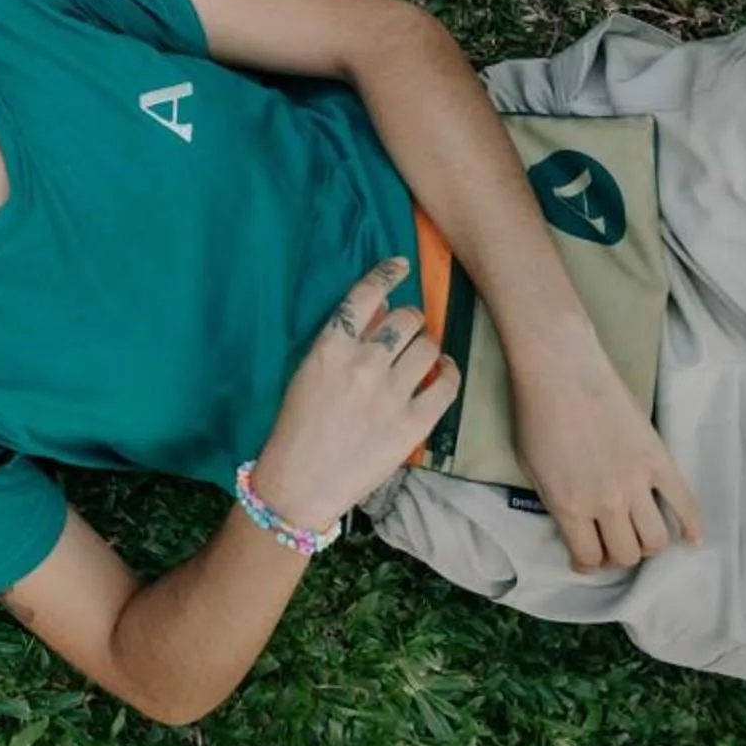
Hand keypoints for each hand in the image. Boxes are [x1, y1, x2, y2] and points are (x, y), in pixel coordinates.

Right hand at [251, 258, 462, 530]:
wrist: (302, 480)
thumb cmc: (296, 423)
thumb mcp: (308, 371)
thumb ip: (341, 341)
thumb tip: (378, 312)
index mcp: (330, 347)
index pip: (365, 295)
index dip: (387, 274)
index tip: (401, 265)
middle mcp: (364, 363)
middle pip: (406, 319)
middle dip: (410, 319)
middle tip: (407, 330)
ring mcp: (392, 393)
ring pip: (429, 346)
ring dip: (427, 344)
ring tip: (421, 354)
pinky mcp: (414, 423)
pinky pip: (447, 385)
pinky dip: (449, 372)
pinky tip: (443, 371)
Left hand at [509, 332, 702, 570]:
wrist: (561, 370)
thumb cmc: (534, 413)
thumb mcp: (529, 466)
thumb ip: (553, 500)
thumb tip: (572, 523)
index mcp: (569, 506)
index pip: (589, 557)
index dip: (588, 564)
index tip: (587, 560)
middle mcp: (606, 504)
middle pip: (626, 554)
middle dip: (618, 556)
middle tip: (612, 544)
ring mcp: (637, 484)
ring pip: (656, 539)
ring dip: (648, 545)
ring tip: (640, 534)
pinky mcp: (660, 462)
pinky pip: (686, 504)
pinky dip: (694, 526)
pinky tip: (693, 538)